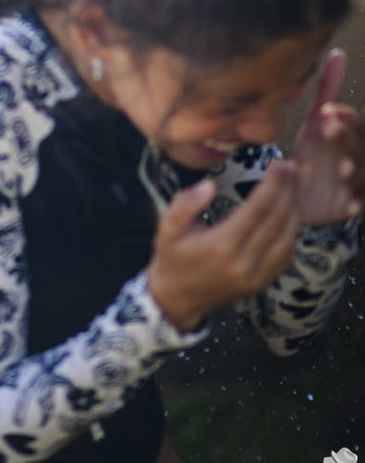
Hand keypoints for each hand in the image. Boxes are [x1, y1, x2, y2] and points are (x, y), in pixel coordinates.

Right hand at [146, 158, 300, 331]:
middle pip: (277, 221)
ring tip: (294, 186)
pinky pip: (286, 255)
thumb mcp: (167, 228)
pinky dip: (293, 232)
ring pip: (288, 238)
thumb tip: (209, 185)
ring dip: (295, 210)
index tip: (278, 164)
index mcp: (221, 245)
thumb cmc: (172, 257)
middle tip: (292, 168)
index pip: (257, 209)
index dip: (272, 184)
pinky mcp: (263, 284)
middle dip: (288, 191)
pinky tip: (290, 213)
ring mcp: (257, 276)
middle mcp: (244, 262)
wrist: (178, 298)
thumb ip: (185, 204)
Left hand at [291, 49, 363, 226]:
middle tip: (330, 129)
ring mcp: (355, 183)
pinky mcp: (349, 206)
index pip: (358, 124)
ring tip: (343, 168)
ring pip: (363, 177)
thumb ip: (327, 89)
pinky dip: (355, 204)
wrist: (296, 190)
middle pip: (361, 148)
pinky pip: (358, 206)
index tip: (328, 111)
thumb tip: (338, 53)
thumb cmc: (312, 151)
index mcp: (350, 136)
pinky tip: (349, 203)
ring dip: (356, 172)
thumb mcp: (316, 118)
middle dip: (348, 139)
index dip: (347, 118)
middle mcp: (357, 158)